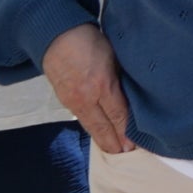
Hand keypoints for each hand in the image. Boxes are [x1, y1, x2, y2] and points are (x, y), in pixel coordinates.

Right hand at [44, 24, 133, 153]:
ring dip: (103, 139)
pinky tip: (100, 135)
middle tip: (127, 155)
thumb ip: (121, 77)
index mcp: (101, 83)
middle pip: (103, 125)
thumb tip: (134, 94)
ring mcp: (73, 100)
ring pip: (91, 125)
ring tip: (115, 151)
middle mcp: (86, 96)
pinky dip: (92, 129)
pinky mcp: (65, 100)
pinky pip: (81, 119)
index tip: (136, 143)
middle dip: (115, 142)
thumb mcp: (114, 55)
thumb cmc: (90, 41)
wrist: (56, 37)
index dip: (126, 131)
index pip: (118, 113)